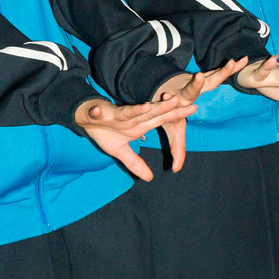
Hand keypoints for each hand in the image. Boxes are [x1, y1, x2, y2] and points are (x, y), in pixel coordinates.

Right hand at [75, 90, 201, 180]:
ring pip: (128, 111)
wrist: (86, 119)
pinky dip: (98, 112)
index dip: (175, 114)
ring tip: (147, 106)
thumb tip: (149, 178)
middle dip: (163, 107)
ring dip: (136, 109)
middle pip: (150, 112)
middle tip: (179, 100)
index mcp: (139, 124)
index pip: (161, 118)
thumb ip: (135, 163)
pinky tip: (99, 111)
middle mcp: (131, 117)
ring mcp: (115, 115)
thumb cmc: (107, 133)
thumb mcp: (121, 151)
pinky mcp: (99, 114)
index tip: (192, 108)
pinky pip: (98, 113)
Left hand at [143, 58, 246, 168]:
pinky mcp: (207, 76)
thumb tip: (176, 170)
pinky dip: (232, 68)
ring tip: (233, 63)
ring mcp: (198, 81)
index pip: (175, 105)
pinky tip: (243, 60)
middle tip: (199, 76)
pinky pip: (220, 72)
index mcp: (179, 103)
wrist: (168, 87)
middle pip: (193, 87)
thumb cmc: (172, 111)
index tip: (169, 98)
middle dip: (196, 83)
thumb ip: (176, 148)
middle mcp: (188, 91)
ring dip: (222, 71)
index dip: (172, 103)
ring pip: (211, 75)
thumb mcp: (173, 130)